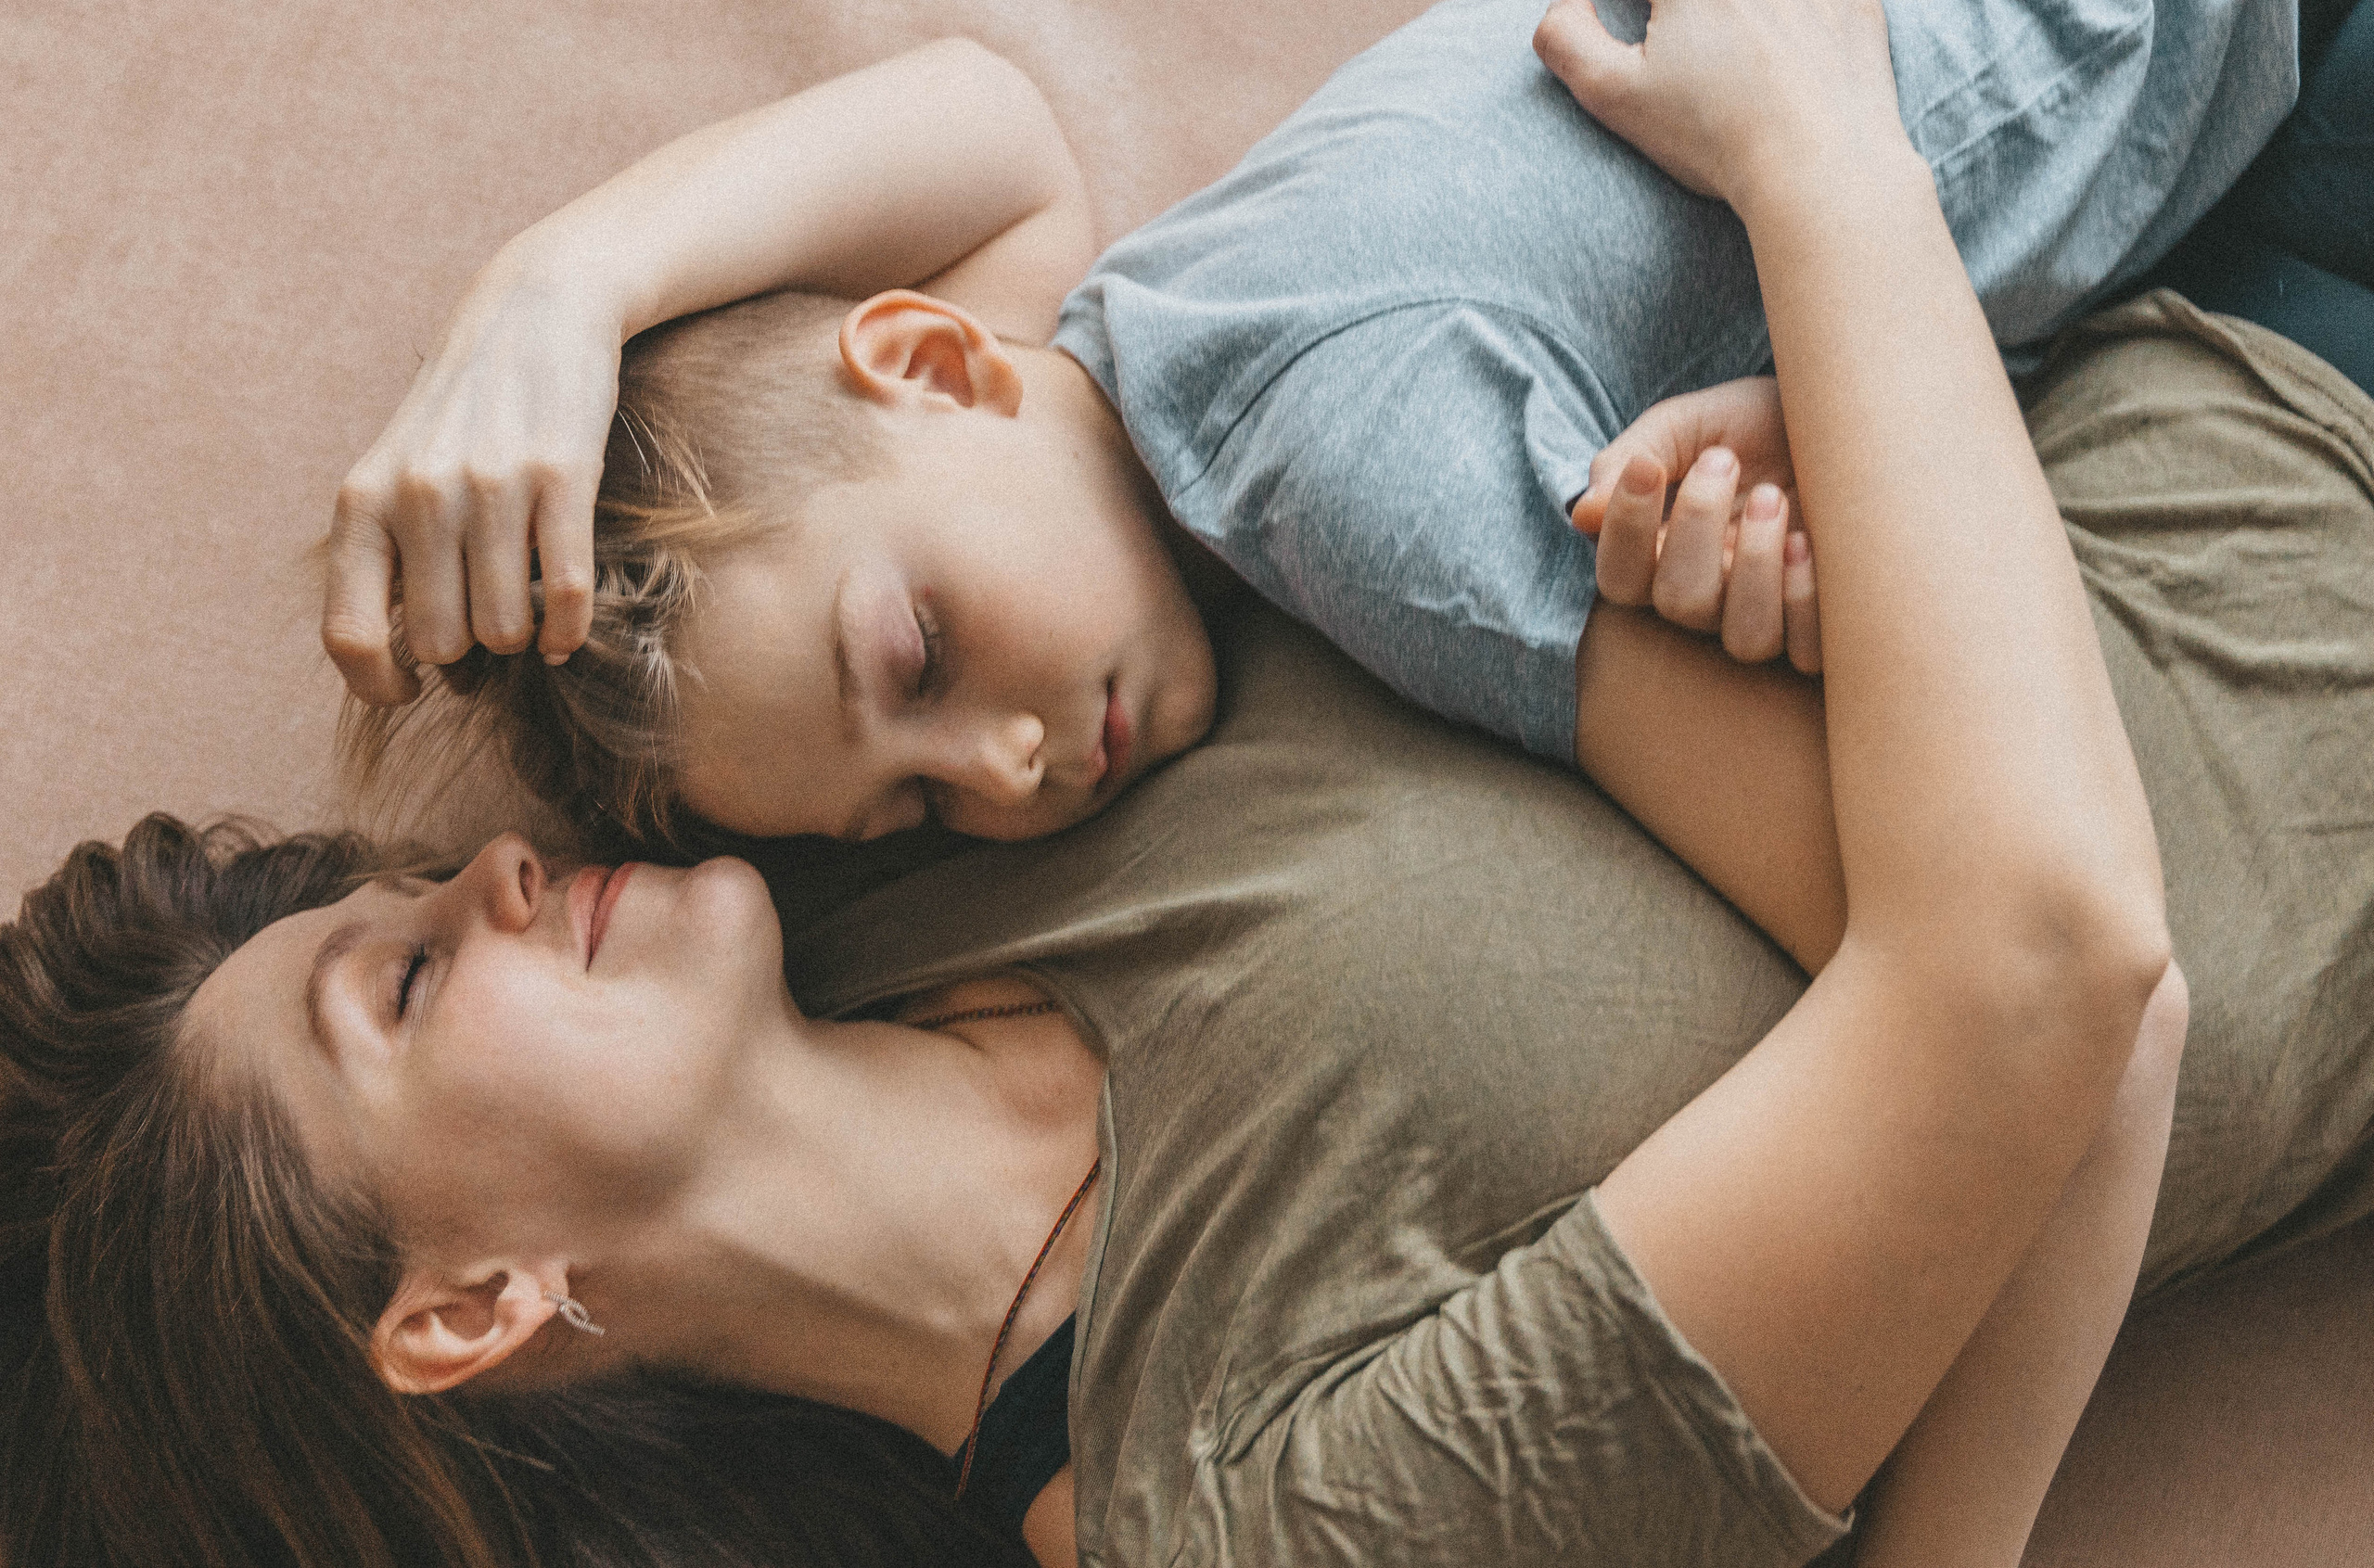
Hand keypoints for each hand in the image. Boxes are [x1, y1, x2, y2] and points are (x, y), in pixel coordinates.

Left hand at [324, 255, 619, 703]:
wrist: (534, 314)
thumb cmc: (465, 411)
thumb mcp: (398, 472)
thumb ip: (388, 553)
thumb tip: (403, 661)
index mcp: (362, 501)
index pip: (348, 634)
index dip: (378, 684)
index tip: (411, 688)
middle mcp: (419, 496)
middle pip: (441, 645)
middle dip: (470, 653)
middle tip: (487, 626)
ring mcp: (490, 487)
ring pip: (504, 629)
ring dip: (522, 637)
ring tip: (527, 614)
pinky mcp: (561, 478)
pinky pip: (565, 596)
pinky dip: (570, 629)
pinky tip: (567, 628)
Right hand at [1533, 0, 1903, 209]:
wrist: (1822, 169)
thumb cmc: (1715, 135)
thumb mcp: (1614, 95)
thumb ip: (1566, 38)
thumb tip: (1565, 3)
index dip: (1644, 12)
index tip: (1648, 32)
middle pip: (1705, 2)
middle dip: (1689, 20)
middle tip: (1690, 55)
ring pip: (1761, 5)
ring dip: (1744, 21)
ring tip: (1737, 61)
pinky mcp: (1856, 1)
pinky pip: (1823, 4)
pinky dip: (1798, 22)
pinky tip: (1784, 59)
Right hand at [1574, 377, 1818, 671]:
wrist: (1846, 423)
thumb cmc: (1757, 424)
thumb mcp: (1689, 423)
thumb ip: (1633, 456)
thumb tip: (1583, 514)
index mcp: (1661, 555)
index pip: (1619, 575)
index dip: (1624, 531)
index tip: (1647, 468)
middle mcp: (1708, 598)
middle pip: (1678, 603)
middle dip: (1698, 527)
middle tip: (1724, 461)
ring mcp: (1765, 616)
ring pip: (1745, 638)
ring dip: (1757, 567)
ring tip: (1773, 498)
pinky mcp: (1820, 625)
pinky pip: (1804, 650)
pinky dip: (1804, 600)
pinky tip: (1810, 544)